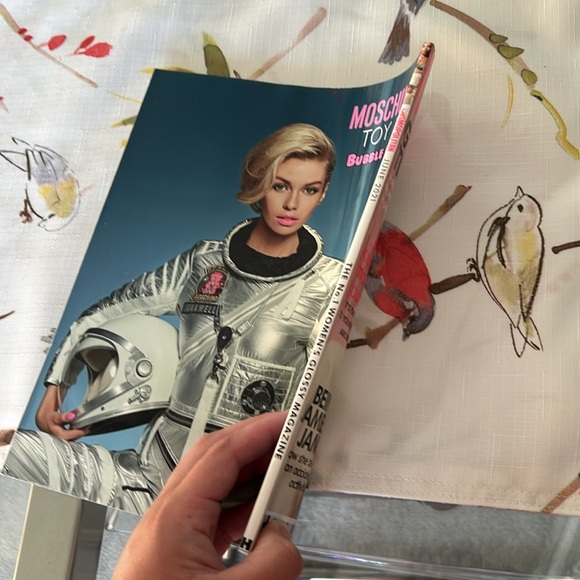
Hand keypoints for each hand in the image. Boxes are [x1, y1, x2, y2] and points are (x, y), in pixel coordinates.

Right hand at [35, 384, 88, 440]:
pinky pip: (68, 439)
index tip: (72, 416)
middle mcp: (50, 428)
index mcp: (48, 417)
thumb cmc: (46, 408)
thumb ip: (55, 390)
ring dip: (77, 435)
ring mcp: (54, 435)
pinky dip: (76, 436)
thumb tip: (58, 379)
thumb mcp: (49, 398)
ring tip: (87, 429)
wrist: (40, 419)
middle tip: (86, 428)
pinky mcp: (59, 438)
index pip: (56, 418)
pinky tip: (83, 431)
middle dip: (74, 433)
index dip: (64, 417)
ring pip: (65, 439)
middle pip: (61, 435)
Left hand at [113, 412, 302, 579]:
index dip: (257, 431)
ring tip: (282, 471)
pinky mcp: (174, 552)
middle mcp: (165, 518)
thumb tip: (284, 538)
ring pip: (212, 485)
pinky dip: (240, 504)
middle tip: (288, 439)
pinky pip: (210, 513)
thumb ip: (272, 561)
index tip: (286, 422)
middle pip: (212, 460)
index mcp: (173, 520)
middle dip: (254, 444)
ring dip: (248, 474)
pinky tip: (261, 510)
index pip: (221, 453)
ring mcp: (167, 534)